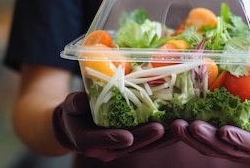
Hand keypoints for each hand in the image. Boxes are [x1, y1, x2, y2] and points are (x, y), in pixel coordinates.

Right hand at [52, 91, 174, 161]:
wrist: (78, 125)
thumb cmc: (73, 113)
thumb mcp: (69, 106)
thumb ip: (74, 104)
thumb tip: (80, 99)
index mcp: (88, 142)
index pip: (101, 142)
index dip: (113, 139)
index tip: (126, 136)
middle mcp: (108, 149)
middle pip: (130, 145)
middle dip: (146, 137)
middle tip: (160, 128)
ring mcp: (123, 147)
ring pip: (145, 145)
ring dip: (162, 139)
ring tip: (177, 128)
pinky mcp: (135, 142)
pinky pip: (151, 140)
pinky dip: (165, 135)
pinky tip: (179, 126)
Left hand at [171, 89, 249, 166]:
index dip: (237, 139)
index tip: (223, 131)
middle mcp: (248, 157)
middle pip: (224, 150)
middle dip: (206, 138)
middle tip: (191, 125)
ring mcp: (233, 155)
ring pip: (210, 150)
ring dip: (191, 139)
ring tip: (176, 126)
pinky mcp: (222, 150)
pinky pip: (205, 146)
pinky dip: (190, 138)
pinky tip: (177, 126)